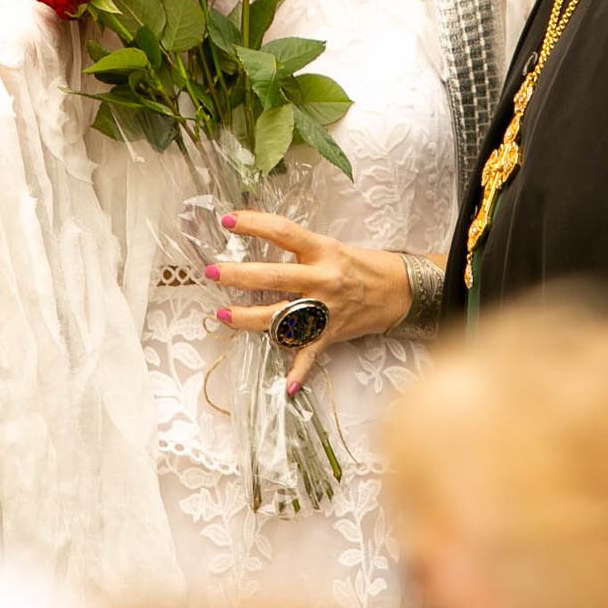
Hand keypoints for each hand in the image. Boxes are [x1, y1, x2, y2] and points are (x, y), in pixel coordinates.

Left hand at [206, 209, 414, 391]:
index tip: (227, 221)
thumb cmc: (357, 265)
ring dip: (247, 318)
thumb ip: (296, 247)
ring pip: (281, 316)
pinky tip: (286, 386)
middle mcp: (322, 279)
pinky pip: (311, 355)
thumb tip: (254, 236)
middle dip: (239, 275)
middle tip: (212, 271)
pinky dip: (298, 371)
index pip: (282, 232)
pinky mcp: (330, 333)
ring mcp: (325, 309)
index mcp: (322, 251)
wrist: (395, 290)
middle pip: (274, 278)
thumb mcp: (328, 246)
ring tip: (222, 314)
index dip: (253, 224)